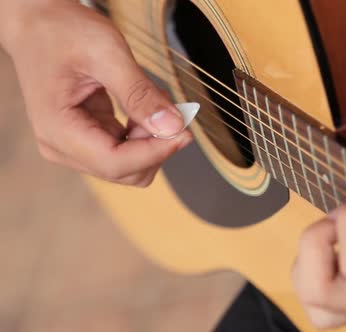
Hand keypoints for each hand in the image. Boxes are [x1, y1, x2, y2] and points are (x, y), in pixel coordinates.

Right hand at [1, 1, 191, 186]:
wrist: (38, 24)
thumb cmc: (63, 32)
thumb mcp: (107, 53)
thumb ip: (140, 93)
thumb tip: (172, 126)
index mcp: (58, 129)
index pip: (115, 163)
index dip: (155, 153)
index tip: (184, 132)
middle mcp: (62, 146)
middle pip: (126, 171)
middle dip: (155, 145)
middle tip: (170, 108)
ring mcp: (76, 146)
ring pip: (131, 165)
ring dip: (152, 138)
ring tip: (152, 98)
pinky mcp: (89, 139)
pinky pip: (128, 150)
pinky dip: (145, 132)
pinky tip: (145, 104)